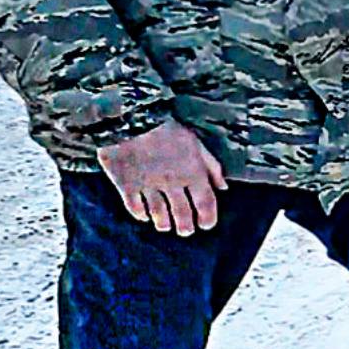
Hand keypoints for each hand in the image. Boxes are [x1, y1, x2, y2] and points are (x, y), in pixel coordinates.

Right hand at [96, 119, 225, 234]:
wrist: (130, 118)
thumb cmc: (166, 127)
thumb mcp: (196, 142)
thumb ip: (211, 166)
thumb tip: (223, 187)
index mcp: (192, 173)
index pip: (205, 204)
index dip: (208, 218)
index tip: (206, 225)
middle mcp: (172, 184)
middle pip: (182, 214)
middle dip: (186, 227)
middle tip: (186, 231)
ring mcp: (148, 187)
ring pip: (159, 215)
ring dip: (164, 224)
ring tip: (166, 226)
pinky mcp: (126, 185)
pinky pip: (134, 207)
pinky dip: (141, 214)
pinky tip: (144, 216)